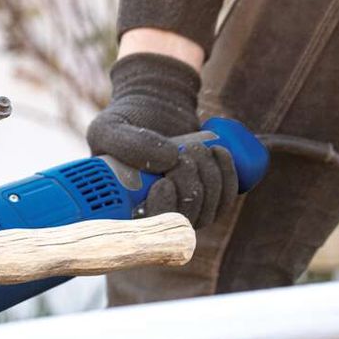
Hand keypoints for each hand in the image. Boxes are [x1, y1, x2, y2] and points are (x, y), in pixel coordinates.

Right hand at [87, 52, 237, 227]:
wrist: (155, 104)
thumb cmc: (126, 119)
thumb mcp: (111, 127)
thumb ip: (127, 143)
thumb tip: (169, 161)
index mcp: (122, 209)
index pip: (143, 233)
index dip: (159, 215)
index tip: (163, 184)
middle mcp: (151, 216)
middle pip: (179, 223)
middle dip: (189, 188)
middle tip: (185, 152)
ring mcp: (179, 210)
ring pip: (204, 215)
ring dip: (209, 179)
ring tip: (197, 147)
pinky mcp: (205, 199)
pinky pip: (223, 203)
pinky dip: (227, 179)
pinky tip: (220, 154)